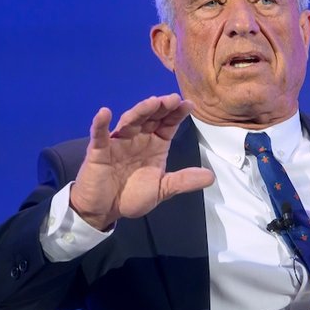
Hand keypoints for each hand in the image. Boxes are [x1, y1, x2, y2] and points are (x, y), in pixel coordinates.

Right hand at [69, 94, 214, 230]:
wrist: (104, 211)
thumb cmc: (132, 196)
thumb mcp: (162, 189)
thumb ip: (183, 181)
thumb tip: (210, 176)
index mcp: (155, 145)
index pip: (168, 124)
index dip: (177, 114)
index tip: (188, 104)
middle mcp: (138, 139)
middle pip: (151, 118)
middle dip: (161, 107)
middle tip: (172, 99)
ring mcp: (118, 143)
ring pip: (130, 122)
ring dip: (140, 111)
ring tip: (152, 102)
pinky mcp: (98, 151)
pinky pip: (99, 135)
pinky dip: (100, 124)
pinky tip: (104, 113)